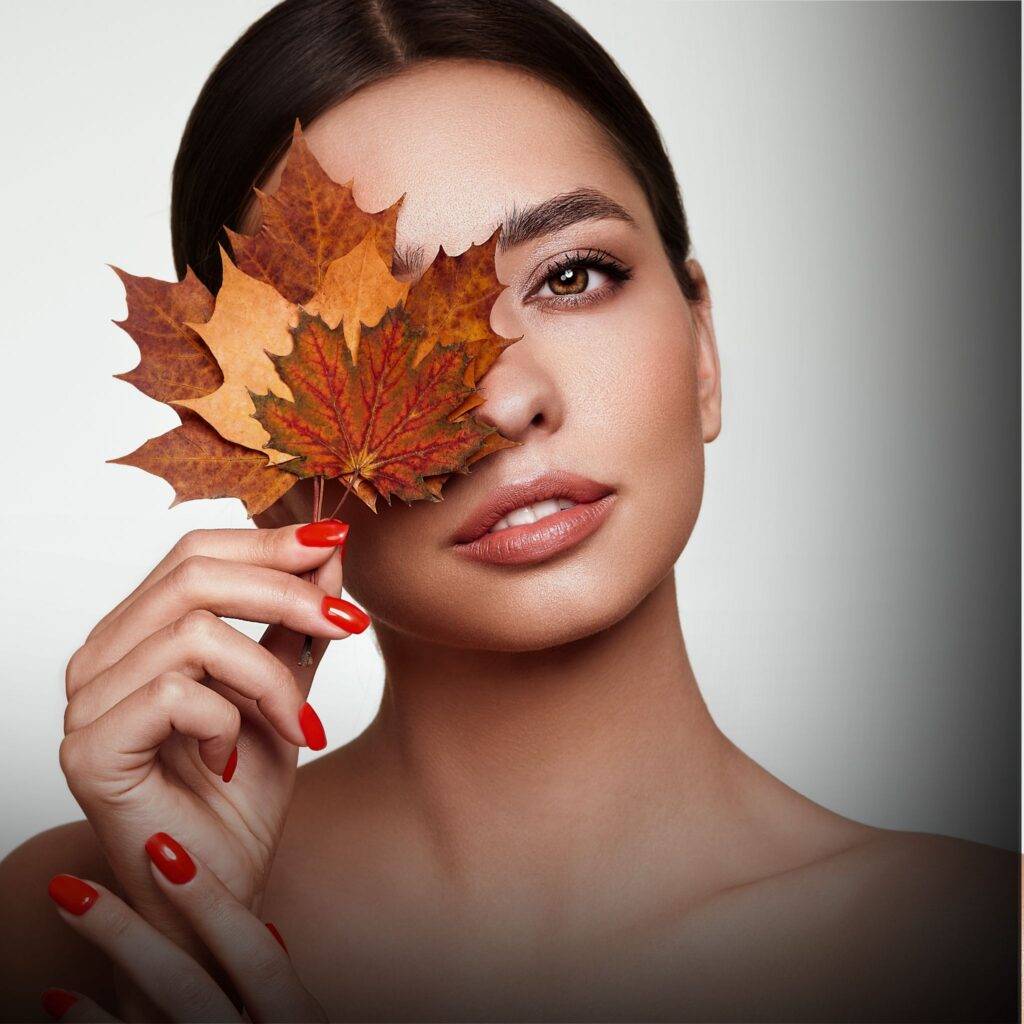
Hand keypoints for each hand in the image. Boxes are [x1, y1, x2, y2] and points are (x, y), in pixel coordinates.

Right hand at [59, 521, 366, 1000]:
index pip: (195, 552)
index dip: (269, 541)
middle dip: (286, 592)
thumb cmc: (240, 790)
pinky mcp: (90, 749)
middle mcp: (102, 657)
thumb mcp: (282, 689)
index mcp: (138, 632)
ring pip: (194, 635)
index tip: (337, 542)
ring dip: (270, 677)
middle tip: (347, 623)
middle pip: (193, 575)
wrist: (216, 886)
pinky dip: (229, 719)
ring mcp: (88, 702)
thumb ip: (294, 625)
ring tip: (298, 725)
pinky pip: (175, 695)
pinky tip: (234, 756)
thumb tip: (327, 551)